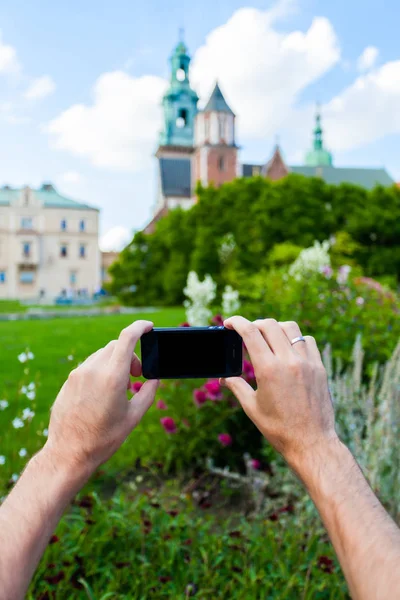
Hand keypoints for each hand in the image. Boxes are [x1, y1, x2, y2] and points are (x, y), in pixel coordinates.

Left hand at [44, 320, 158, 479]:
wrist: (69, 453)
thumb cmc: (104, 438)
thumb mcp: (134, 417)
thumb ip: (148, 392)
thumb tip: (155, 378)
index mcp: (113, 377)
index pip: (127, 338)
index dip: (140, 327)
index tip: (149, 326)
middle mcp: (93, 370)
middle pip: (116, 346)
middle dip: (130, 355)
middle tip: (135, 376)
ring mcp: (78, 374)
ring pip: (101, 355)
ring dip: (114, 363)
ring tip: (119, 388)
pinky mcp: (68, 382)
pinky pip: (89, 366)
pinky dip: (101, 371)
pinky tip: (102, 393)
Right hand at [222, 317, 337, 467]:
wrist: (311, 443)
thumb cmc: (279, 429)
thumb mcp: (252, 408)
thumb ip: (236, 387)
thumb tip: (223, 378)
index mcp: (268, 370)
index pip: (250, 333)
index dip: (237, 322)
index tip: (230, 322)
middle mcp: (288, 361)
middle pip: (269, 325)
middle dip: (254, 324)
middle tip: (247, 331)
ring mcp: (307, 362)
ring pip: (290, 328)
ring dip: (276, 327)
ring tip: (268, 337)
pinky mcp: (319, 368)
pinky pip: (307, 341)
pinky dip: (295, 339)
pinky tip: (289, 349)